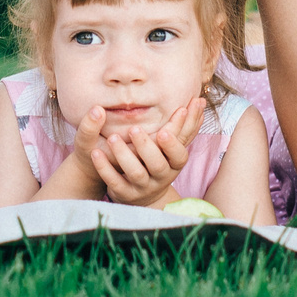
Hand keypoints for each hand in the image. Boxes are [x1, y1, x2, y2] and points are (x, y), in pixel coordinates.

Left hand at [74, 97, 205, 208]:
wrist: (144, 196)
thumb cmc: (160, 162)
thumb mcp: (173, 148)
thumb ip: (185, 126)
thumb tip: (201, 100)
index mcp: (174, 164)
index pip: (179, 155)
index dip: (173, 144)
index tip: (164, 131)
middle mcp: (161, 176)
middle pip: (157, 164)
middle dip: (146, 147)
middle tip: (133, 129)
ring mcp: (143, 187)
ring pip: (135, 173)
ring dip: (124, 155)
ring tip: (113, 138)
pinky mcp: (126, 194)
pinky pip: (114, 182)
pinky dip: (105, 168)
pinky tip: (95, 153)